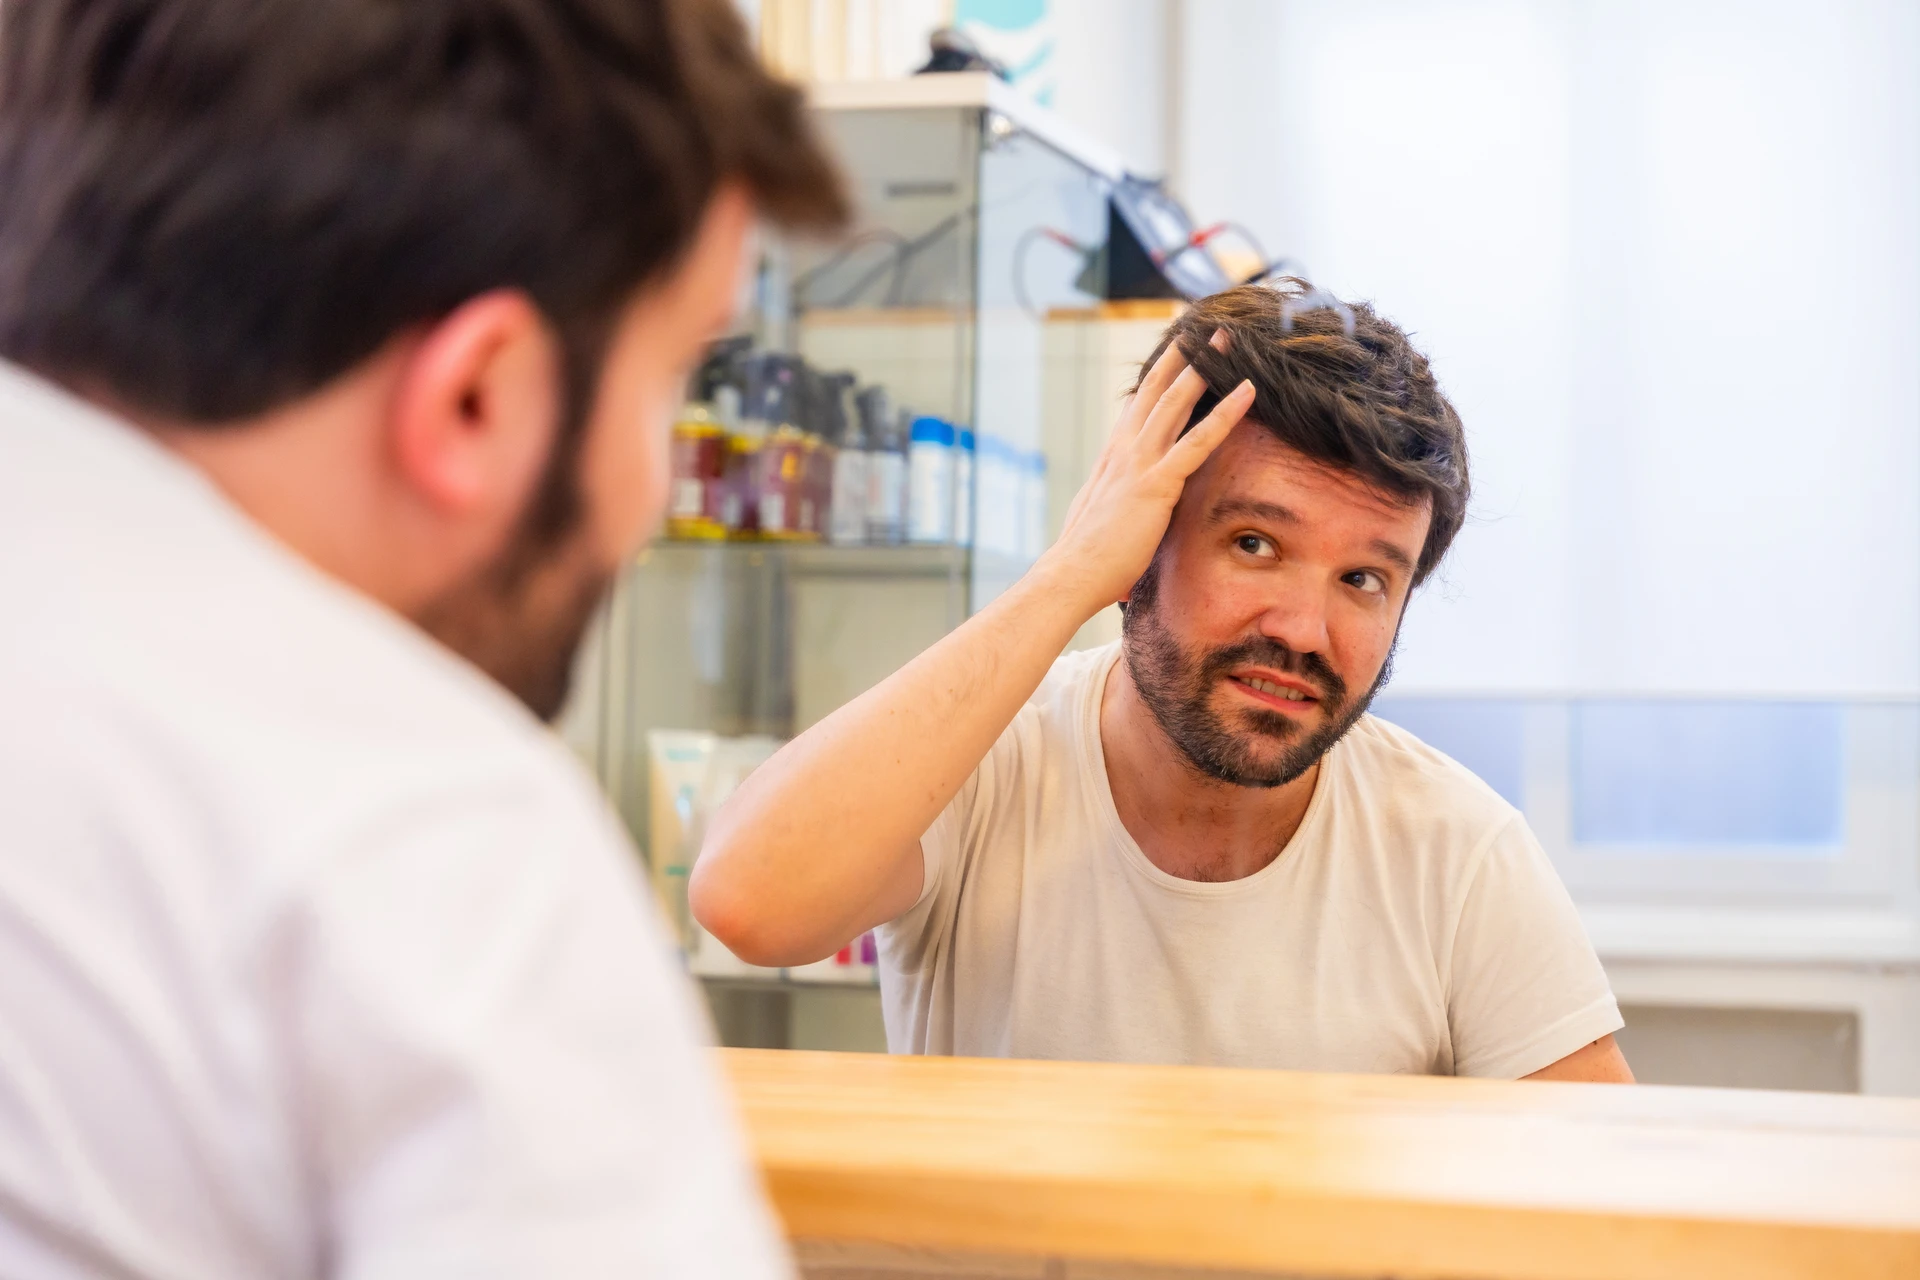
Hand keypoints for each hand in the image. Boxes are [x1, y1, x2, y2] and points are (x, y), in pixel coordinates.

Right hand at [1038, 330, 1253, 614]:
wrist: (1071, 575)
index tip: (1174, 351)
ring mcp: (1139, 463)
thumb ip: (1116, 503)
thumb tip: (1121, 509)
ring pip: (1176, 402)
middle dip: (1181, 355)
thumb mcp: (1101, 519)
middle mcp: (1124, 451)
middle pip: (1156, 390)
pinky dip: (1226, 413)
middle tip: (1202, 325)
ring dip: (1204, 367)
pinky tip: (1248, 391)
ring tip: (1227, 338)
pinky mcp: (1156, 483)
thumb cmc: (1087, 559)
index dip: (1159, 376)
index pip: (1140, 407)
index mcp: (1113, 458)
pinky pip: (1199, 441)